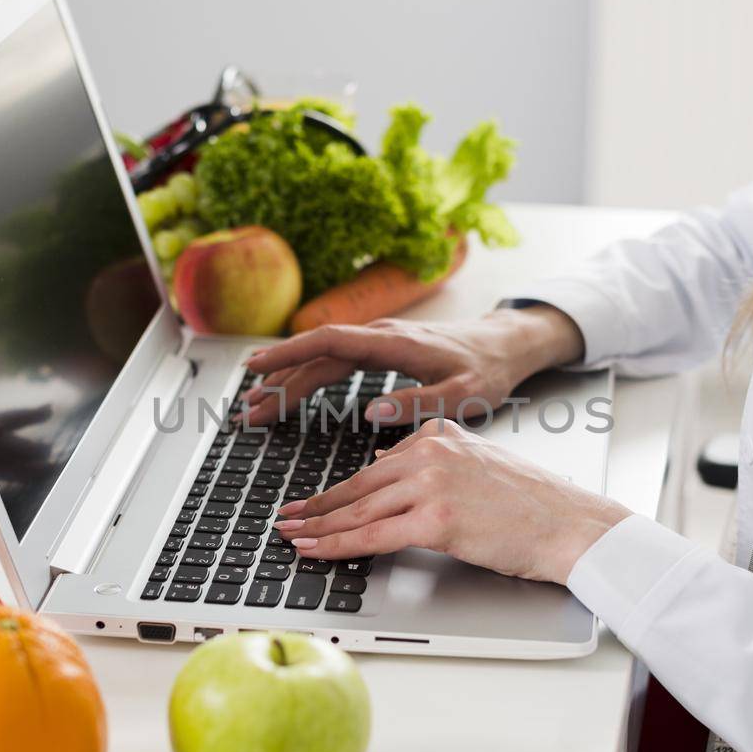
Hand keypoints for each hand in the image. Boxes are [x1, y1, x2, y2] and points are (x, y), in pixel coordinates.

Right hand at [238, 306, 583, 427]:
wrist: (506, 346)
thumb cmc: (488, 370)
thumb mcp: (464, 395)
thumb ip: (420, 404)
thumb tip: (371, 414)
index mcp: (394, 343)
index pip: (328, 341)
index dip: (289, 354)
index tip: (256, 368)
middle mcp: (379, 337)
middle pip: (315, 355)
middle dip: (277, 381)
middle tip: (246, 411)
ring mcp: (377, 342)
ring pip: (320, 359)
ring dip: (286, 382)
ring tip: (254, 407)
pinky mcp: (380, 351)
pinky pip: (333, 362)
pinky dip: (306, 378)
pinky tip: (287, 393)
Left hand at [274, 419, 629, 584]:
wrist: (570, 524)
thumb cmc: (532, 507)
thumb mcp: (477, 466)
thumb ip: (433, 468)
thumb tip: (389, 483)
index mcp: (438, 433)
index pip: (376, 467)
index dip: (339, 490)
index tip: (312, 501)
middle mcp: (430, 451)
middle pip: (358, 486)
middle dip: (316, 507)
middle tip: (287, 519)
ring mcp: (431, 483)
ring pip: (358, 511)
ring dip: (317, 527)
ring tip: (291, 538)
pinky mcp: (435, 519)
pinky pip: (372, 536)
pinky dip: (337, 546)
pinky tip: (316, 551)